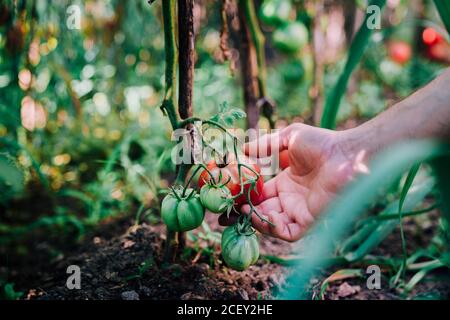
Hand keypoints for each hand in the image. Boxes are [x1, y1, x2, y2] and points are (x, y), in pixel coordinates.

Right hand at [241, 123, 367, 241]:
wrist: (346, 153)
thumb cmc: (322, 143)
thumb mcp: (289, 137)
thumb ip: (266, 145)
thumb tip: (243, 148)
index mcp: (285, 182)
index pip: (260, 194)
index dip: (245, 195)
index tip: (231, 192)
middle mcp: (290, 198)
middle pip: (262, 211)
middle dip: (246, 212)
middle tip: (233, 207)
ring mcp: (299, 210)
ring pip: (272, 224)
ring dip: (257, 221)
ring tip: (247, 210)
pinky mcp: (309, 219)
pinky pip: (288, 232)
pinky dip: (275, 229)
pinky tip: (266, 216)